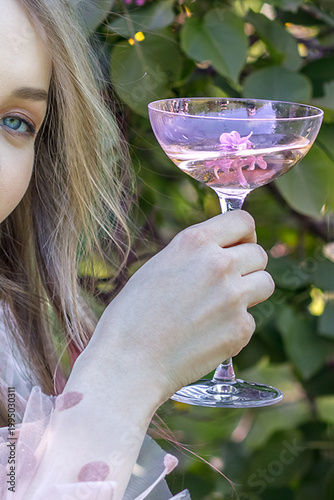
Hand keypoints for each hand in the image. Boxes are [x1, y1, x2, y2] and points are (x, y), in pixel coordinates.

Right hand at [85, 211, 273, 405]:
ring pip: (265, 283)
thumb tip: (217, 255)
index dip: (244, 233)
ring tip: (222, 307)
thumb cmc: (131, 317)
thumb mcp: (158, 267)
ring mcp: (233, 297)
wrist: (129, 363)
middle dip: (247, 265)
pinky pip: (251, 320)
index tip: (239, 245)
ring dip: (249, 292)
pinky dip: (235, 327)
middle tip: (228, 281)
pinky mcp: (240, 329)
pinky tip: (209, 335)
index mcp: (195, 242)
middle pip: (259, 253)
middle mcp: (219, 264)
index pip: (243, 220)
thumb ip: (193, 256)